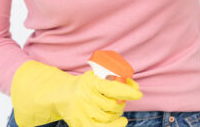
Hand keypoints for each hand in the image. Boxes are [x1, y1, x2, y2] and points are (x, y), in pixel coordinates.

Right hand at [11, 60, 142, 126]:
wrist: (61, 95)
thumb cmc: (85, 85)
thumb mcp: (96, 77)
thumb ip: (113, 80)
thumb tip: (134, 87)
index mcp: (90, 83)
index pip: (111, 88)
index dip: (126, 91)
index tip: (138, 94)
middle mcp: (85, 98)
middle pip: (112, 105)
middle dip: (122, 103)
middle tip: (123, 99)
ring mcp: (82, 112)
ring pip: (108, 117)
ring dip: (118, 113)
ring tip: (118, 108)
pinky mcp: (79, 123)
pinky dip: (114, 126)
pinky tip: (121, 121)